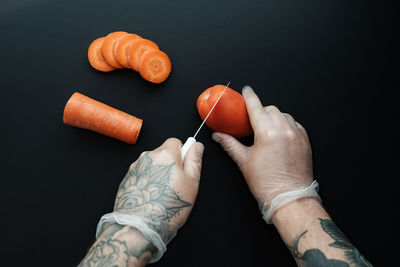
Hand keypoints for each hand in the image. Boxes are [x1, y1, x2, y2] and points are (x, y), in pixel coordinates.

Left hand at [113, 138, 203, 243]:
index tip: (184, 167)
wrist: (139, 226)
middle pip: (162, 153)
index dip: (182, 154)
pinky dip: (147, 182)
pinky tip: (151, 197)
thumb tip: (197, 147)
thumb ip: (195, 161)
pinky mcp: (127, 179)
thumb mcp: (191, 184)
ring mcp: (135, 168)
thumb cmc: (166, 207)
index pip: (175, 141)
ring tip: (162, 194)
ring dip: (157, 173)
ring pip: (151, 164)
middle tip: (175, 184)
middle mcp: (148, 157)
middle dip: (170, 164)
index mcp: (165, 154)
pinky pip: (142, 175)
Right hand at [212, 86, 312, 208]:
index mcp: (267, 133)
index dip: (249, 97)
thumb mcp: (243, 161)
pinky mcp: (305, 140)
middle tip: (252, 122)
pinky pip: (294, 124)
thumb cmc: (268, 184)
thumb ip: (230, 144)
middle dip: (260, 112)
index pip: (256, 107)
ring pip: (283, 115)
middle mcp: (284, 130)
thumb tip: (219, 136)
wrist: (289, 198)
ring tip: (266, 131)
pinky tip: (279, 135)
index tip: (246, 91)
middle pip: (270, 109)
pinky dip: (285, 125)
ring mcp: (297, 134)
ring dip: (274, 118)